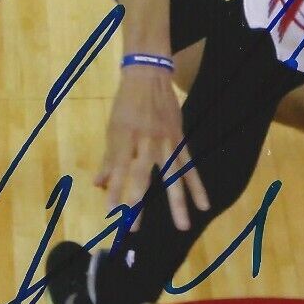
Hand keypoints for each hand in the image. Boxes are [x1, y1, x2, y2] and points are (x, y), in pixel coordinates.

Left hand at [96, 65, 209, 231]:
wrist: (150, 75)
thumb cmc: (126, 104)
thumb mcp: (113, 128)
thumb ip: (108, 159)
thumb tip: (99, 185)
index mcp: (125, 137)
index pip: (118, 168)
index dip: (115, 189)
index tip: (111, 212)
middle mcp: (146, 141)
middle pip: (143, 175)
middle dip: (138, 202)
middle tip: (135, 228)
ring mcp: (166, 141)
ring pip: (173, 175)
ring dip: (178, 202)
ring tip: (183, 226)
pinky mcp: (180, 140)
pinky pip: (190, 166)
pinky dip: (197, 185)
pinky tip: (204, 204)